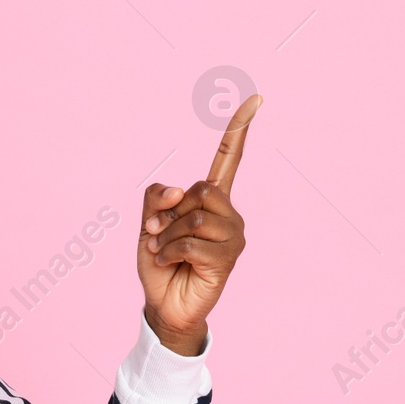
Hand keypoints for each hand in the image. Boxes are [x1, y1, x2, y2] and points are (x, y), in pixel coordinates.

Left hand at [137, 94, 259, 354]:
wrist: (163, 303)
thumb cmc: (160, 262)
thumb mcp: (148, 222)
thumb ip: (156, 197)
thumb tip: (177, 192)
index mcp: (211, 199)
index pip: (229, 158)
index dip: (239, 130)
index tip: (256, 99)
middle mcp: (229, 213)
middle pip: (200, 190)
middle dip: (169, 212)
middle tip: (157, 232)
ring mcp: (232, 236)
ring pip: (194, 217)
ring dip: (166, 235)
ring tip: (164, 250)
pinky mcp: (228, 259)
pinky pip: (191, 243)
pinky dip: (170, 251)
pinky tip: (171, 263)